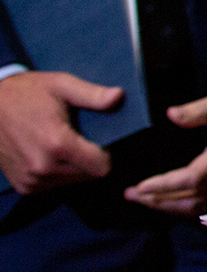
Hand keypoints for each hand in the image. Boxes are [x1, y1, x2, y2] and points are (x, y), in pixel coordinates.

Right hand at [0, 71, 119, 193]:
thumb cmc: (28, 92)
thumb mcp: (62, 85)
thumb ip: (92, 94)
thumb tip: (119, 97)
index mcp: (57, 144)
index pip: (102, 167)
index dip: (106, 154)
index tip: (100, 140)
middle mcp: (43, 168)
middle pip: (88, 175)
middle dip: (90, 159)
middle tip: (79, 138)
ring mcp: (31, 180)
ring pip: (72, 181)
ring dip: (74, 167)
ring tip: (61, 144)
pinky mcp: (23, 186)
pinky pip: (53, 185)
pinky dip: (57, 173)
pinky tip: (48, 153)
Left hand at [125, 83, 206, 214]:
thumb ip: (201, 108)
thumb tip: (171, 115)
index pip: (190, 178)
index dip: (163, 186)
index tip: (139, 186)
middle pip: (188, 199)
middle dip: (156, 199)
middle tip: (129, 194)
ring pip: (196, 207)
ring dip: (168, 207)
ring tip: (144, 200)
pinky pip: (206, 207)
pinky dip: (184, 208)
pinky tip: (170, 203)